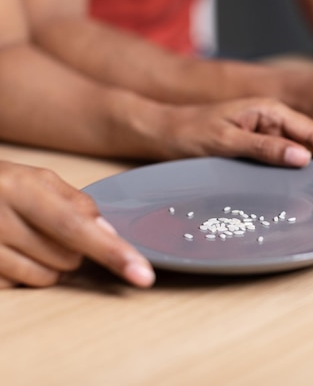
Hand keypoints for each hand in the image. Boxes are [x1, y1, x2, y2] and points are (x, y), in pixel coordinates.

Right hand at [0, 161, 153, 287]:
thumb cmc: (0, 185)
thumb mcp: (38, 180)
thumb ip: (76, 203)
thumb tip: (110, 233)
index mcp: (19, 188)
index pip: (77, 226)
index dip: (113, 252)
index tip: (142, 274)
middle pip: (67, 258)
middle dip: (72, 250)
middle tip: (49, 230)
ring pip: (46, 278)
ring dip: (49, 265)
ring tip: (27, 239)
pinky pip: (18, 287)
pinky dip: (23, 275)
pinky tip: (9, 252)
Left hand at [160, 98, 312, 166]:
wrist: (162, 133)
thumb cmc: (190, 132)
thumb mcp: (227, 142)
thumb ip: (265, 148)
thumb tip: (303, 158)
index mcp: (269, 109)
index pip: (312, 130)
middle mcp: (271, 119)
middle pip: (309, 141)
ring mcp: (264, 133)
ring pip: (296, 152)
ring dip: (310, 169)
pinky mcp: (256, 146)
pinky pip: (281, 159)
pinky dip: (291, 172)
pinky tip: (296, 188)